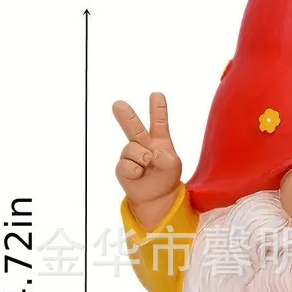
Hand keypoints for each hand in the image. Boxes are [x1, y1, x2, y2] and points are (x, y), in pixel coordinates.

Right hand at [113, 92, 181, 230]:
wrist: (156, 196)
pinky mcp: (122, 167)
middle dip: (126, 116)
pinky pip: (127, 165)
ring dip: (142, 159)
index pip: (159, 122)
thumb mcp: (173, 166)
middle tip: (118, 104)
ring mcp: (131, 154)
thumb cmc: (166, 176)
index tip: (157, 94)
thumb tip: (151, 155)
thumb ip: (166, 159)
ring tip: (147, 166)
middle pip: (133, 127)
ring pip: (133, 150)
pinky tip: (139, 174)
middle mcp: (143, 144)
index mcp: (159, 140)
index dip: (158, 109)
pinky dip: (135, 171)